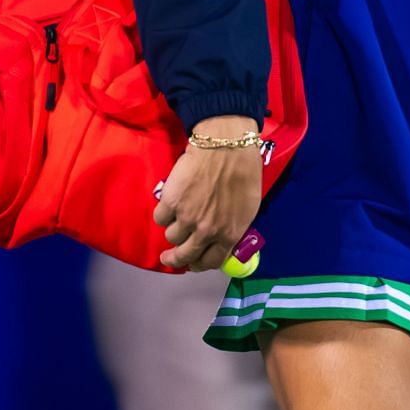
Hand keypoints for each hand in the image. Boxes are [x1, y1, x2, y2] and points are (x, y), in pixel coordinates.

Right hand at [152, 115, 262, 271]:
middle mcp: (207, 232)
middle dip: (175, 258)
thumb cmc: (243, 171)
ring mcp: (187, 219)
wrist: (225, 145)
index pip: (211, 261)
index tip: (192, 263)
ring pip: (171, 236)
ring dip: (173, 229)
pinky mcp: (171, 203)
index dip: (200, 264)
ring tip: (176, 216)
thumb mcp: (248, 207)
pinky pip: (160, 218)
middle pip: (185, 255)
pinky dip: (163, 212)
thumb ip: (234, 227)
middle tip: (168, 257)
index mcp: (230, 234)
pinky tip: (170, 203)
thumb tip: (222, 238)